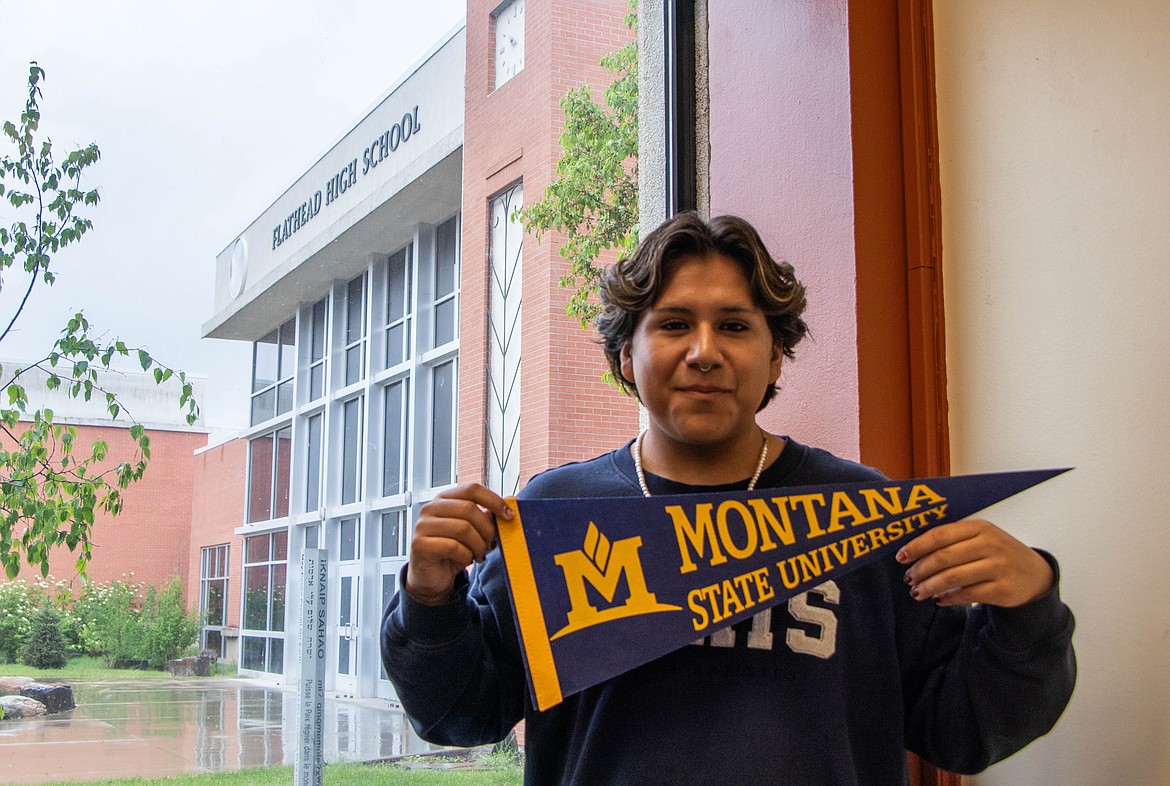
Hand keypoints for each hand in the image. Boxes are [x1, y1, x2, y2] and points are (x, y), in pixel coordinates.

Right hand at [404, 483, 512, 605]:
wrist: (431, 576)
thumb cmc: (453, 551)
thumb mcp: (473, 531)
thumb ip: (487, 516)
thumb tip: (510, 502)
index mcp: (444, 498)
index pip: (472, 489)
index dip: (494, 500)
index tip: (509, 515)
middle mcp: (430, 508)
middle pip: (469, 508)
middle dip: (487, 529)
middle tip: (490, 544)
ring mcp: (422, 525)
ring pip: (463, 528)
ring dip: (478, 545)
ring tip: (479, 554)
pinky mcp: (419, 544)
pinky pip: (452, 546)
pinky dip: (466, 556)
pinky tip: (465, 559)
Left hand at [896, 519, 1053, 607]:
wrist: (1036, 575)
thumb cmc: (998, 553)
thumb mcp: (981, 538)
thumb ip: (953, 539)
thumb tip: (913, 550)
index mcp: (980, 527)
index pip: (940, 535)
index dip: (917, 546)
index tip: (901, 557)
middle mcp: (989, 544)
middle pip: (943, 558)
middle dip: (920, 570)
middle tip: (909, 578)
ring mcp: (997, 567)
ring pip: (952, 578)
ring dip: (929, 586)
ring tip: (917, 592)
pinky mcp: (1002, 589)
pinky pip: (966, 595)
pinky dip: (947, 598)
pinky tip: (938, 600)